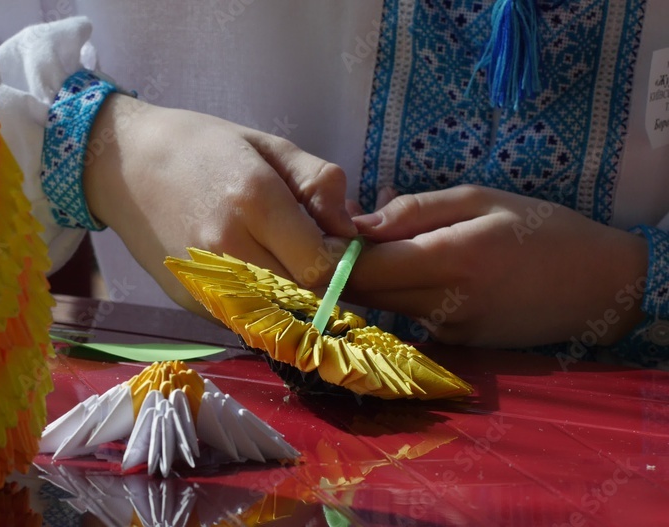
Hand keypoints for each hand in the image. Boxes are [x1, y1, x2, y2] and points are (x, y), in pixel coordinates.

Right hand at [83, 95, 356, 312]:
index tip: (333, 244)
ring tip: (280, 263)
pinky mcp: (190, 300)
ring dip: (291, 299)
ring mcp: (204, 279)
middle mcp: (227, 246)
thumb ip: (319, 184)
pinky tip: (249, 271)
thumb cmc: (202, 146)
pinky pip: (244, 317)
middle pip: (301, 295)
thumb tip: (349, 232)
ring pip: (275, 315)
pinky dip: (259, 304)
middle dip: (317, 281)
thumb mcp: (269, 145)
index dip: (338, 261)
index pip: (320, 264)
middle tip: (310, 254)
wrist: (124, 166)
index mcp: (253, 199)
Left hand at [346, 185, 647, 347]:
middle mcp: (443, 304)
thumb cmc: (542, 229)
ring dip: (369, 281)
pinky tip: (418, 271)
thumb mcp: (480, 199)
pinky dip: (400, 293)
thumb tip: (357, 223)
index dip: (331, 254)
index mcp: (450, 259)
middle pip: (363, 294)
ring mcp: (447, 330)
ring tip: (376, 247)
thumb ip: (414, 211)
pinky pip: (409, 316)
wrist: (599, 286)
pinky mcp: (454, 344)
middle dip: (339, 269)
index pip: (364, 269)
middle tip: (329, 239)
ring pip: (382, 307)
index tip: (314, 233)